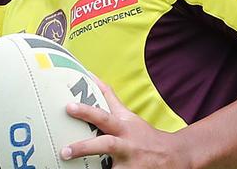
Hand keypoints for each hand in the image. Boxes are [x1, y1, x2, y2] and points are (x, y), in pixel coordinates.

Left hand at [60, 77, 191, 168]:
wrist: (172, 155)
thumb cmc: (142, 134)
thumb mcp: (127, 115)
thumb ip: (108, 97)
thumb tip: (91, 76)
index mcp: (122, 127)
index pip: (103, 115)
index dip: (86, 110)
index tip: (68, 107)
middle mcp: (126, 144)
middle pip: (106, 144)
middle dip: (85, 147)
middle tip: (64, 151)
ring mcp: (129, 163)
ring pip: (111, 168)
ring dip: (94, 168)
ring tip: (71, 168)